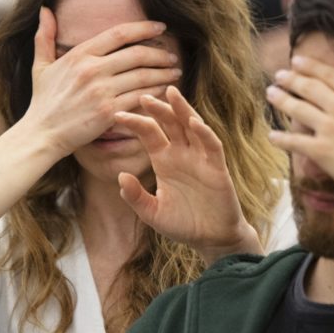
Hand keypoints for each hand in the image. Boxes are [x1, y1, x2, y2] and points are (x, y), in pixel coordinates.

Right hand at [20, 7, 180, 156]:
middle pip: (137, 54)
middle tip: (172, 56)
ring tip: (175, 72)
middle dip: (160, 53)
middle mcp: (92, 70)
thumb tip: (45, 9)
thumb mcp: (41, 66)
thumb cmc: (43, 101)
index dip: (144, 27)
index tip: (160, 27)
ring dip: (164, 73)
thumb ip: (45, 37)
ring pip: (143, 77)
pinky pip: (140, 98)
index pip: (120, 33)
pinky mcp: (109, 112)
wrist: (42, 134)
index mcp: (79, 54)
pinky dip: (156, 93)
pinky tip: (164, 92)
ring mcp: (101, 92)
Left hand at [115, 86, 259, 262]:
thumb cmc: (182, 224)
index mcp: (164, 160)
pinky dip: (204, 133)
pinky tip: (193, 123)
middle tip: (142, 95)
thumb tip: (121, 176)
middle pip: (170, 123)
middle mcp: (182, 154)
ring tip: (171, 93)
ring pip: (191, 126)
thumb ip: (136, 197)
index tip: (116, 115)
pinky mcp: (217, 167)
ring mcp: (200, 158)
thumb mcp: (152, 213)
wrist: (211, 239)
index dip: (135, 123)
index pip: (149, 134)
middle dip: (158, 109)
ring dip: (182, 109)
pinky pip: (211, 145)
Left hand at [266, 44, 333, 227]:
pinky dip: (281, 138)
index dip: (310, 67)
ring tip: (270, 93)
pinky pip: (294, 142)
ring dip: (281, 100)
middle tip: (278, 75)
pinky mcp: (320, 152)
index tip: (297, 61)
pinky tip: (271, 135)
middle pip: (308, 87)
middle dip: (290, 79)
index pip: (329, 74)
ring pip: (297, 109)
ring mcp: (328, 129)